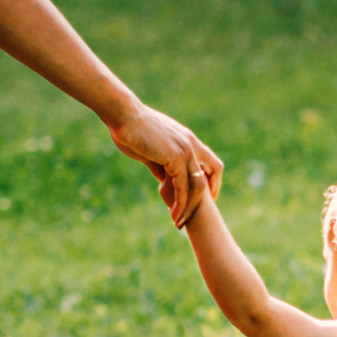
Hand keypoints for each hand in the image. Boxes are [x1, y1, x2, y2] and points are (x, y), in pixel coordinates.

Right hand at [106, 100, 220, 224]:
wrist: (123, 115)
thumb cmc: (131, 129)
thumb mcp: (150, 150)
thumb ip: (160, 165)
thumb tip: (163, 180)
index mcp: (187, 140)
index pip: (210, 162)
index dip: (211, 180)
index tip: (203, 197)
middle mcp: (191, 144)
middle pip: (213, 172)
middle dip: (208, 196)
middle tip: (196, 214)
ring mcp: (185, 150)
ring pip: (198, 185)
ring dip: (190, 206)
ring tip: (179, 222)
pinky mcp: (175, 157)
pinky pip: (183, 187)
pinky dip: (180, 203)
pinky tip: (173, 214)